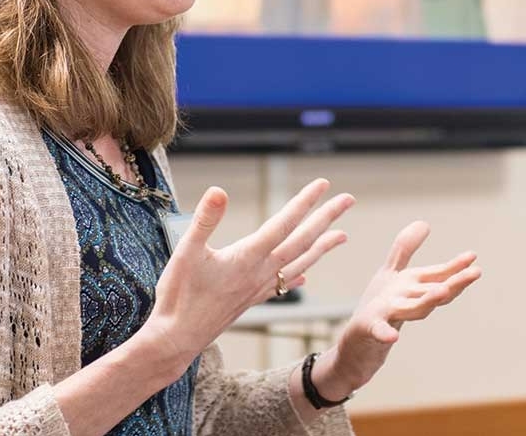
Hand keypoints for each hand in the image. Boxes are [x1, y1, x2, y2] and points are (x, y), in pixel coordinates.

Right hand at [143, 179, 353, 371]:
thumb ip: (205, 220)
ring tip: (342, 235)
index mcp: (247, 256)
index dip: (304, 202)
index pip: (283, 223)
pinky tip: (306, 276)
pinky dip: (299, 276)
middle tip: (348, 200)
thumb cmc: (178, 296)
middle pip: (302, 240)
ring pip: (299, 263)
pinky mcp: (251, 300)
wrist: (177, 339)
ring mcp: (258, 288)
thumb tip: (219, 191)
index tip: (323, 184)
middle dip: (326, 218)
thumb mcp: (186, 252)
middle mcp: (260, 272)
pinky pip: (284, 285)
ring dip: (322, 247)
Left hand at [318, 221, 480, 396]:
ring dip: (428, 301)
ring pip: (414, 308)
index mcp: (412, 288)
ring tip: (443, 291)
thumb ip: (405, 248)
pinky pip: (378, 330)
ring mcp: (390, 315)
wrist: (357, 342)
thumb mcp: (392, 272)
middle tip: (476, 272)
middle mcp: (407, 302)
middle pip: (434, 291)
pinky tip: (392, 336)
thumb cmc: (378, 306)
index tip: (473, 256)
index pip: (438, 276)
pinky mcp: (370, 326)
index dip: (455, 266)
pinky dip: (385, 333)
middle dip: (455, 282)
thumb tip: (425, 223)